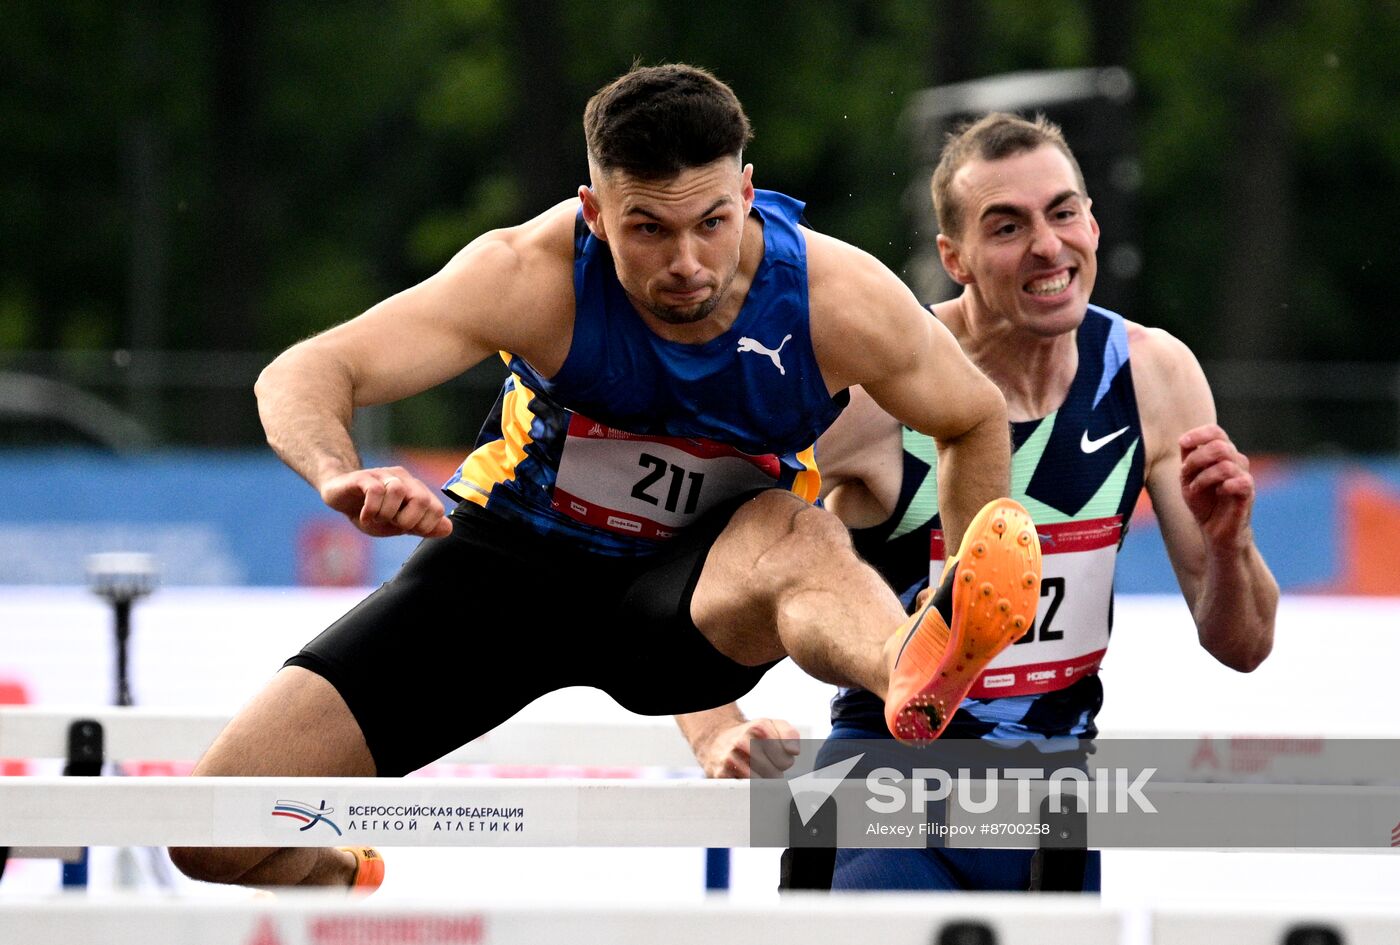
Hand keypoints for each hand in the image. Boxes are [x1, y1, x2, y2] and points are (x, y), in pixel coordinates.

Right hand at [319, 466, 453, 538]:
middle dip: (407, 520)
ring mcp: (383, 475)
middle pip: (421, 499)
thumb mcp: (398, 524)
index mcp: (416, 491)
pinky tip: (364, 516)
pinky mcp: (363, 477)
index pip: (437, 509)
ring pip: (397, 491)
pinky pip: (375, 490)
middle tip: (391, 524)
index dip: (424, 526)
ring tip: (376, 517)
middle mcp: (403, 479)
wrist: (339, 496)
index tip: (406, 530)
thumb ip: (422, 527)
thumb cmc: (372, 512)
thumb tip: (448, 529)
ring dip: (386, 513)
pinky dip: (371, 509)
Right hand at [697, 717, 800, 778]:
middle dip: (773, 773)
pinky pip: (744, 789)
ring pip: (759, 783)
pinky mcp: (721, 773)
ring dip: (761, 782)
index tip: (776, 757)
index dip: (784, 762)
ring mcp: (731, 757)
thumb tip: (794, 751)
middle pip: (774, 774)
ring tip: (756, 772)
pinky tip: (744, 777)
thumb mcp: (771, 726)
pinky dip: (748, 788)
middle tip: (765, 766)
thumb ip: (790, 735)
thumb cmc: (750, 735)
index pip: (785, 760)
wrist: (717, 739)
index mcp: (759, 728)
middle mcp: (743, 741)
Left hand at [1179, 424, 1254, 549]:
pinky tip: (1218, 492)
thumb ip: (1188, 458)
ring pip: (1225, 464)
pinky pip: (1239, 481)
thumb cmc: (1203, 501)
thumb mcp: (1188, 478)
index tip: (1182, 443)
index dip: (1199, 434)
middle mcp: (1236, 460)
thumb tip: (1184, 441)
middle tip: (1185, 474)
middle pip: (1219, 446)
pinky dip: (1222, 486)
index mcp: (1222, 454)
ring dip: (1202, 477)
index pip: (1216, 432)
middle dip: (1196, 459)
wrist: (1215, 530)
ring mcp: (1244, 475)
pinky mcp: (1249, 492)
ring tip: (1194, 489)